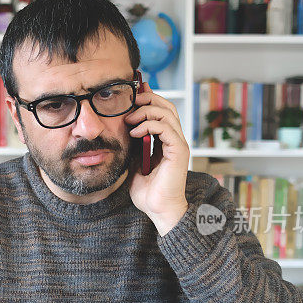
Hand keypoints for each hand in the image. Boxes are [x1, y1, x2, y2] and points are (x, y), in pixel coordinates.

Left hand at [124, 82, 189, 235]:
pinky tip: (134, 132)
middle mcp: (175, 140)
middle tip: (131, 100)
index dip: (149, 100)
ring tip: (129, 118)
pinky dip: (149, 125)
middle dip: (148, 99)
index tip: (133, 93)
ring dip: (146, 111)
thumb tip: (123, 131)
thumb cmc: (148, 191)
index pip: (161, 112)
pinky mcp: (179, 151)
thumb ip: (133, 147)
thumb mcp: (134, 163)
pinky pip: (166, 128)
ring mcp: (178, 144)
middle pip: (167, 107)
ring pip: (167, 113)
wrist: (158, 209)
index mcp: (166, 141)